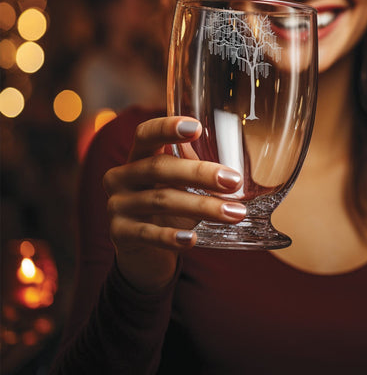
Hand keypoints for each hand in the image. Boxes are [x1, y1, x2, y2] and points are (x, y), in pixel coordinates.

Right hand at [103, 116, 245, 292]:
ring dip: (201, 207)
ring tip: (234, 213)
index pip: (146, 134)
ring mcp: (117, 205)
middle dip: (199, 173)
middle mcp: (121, 176)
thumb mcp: (179, 185)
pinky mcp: (118, 234)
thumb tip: (237, 169)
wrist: (142, 251)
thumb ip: (196, 170)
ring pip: (161, 200)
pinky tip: (192, 239)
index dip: (167, 128)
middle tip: (234, 180)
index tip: (196, 128)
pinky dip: (171, 237)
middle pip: (159, 168)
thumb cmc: (168, 208)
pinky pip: (147, 234)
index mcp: (138, 155)